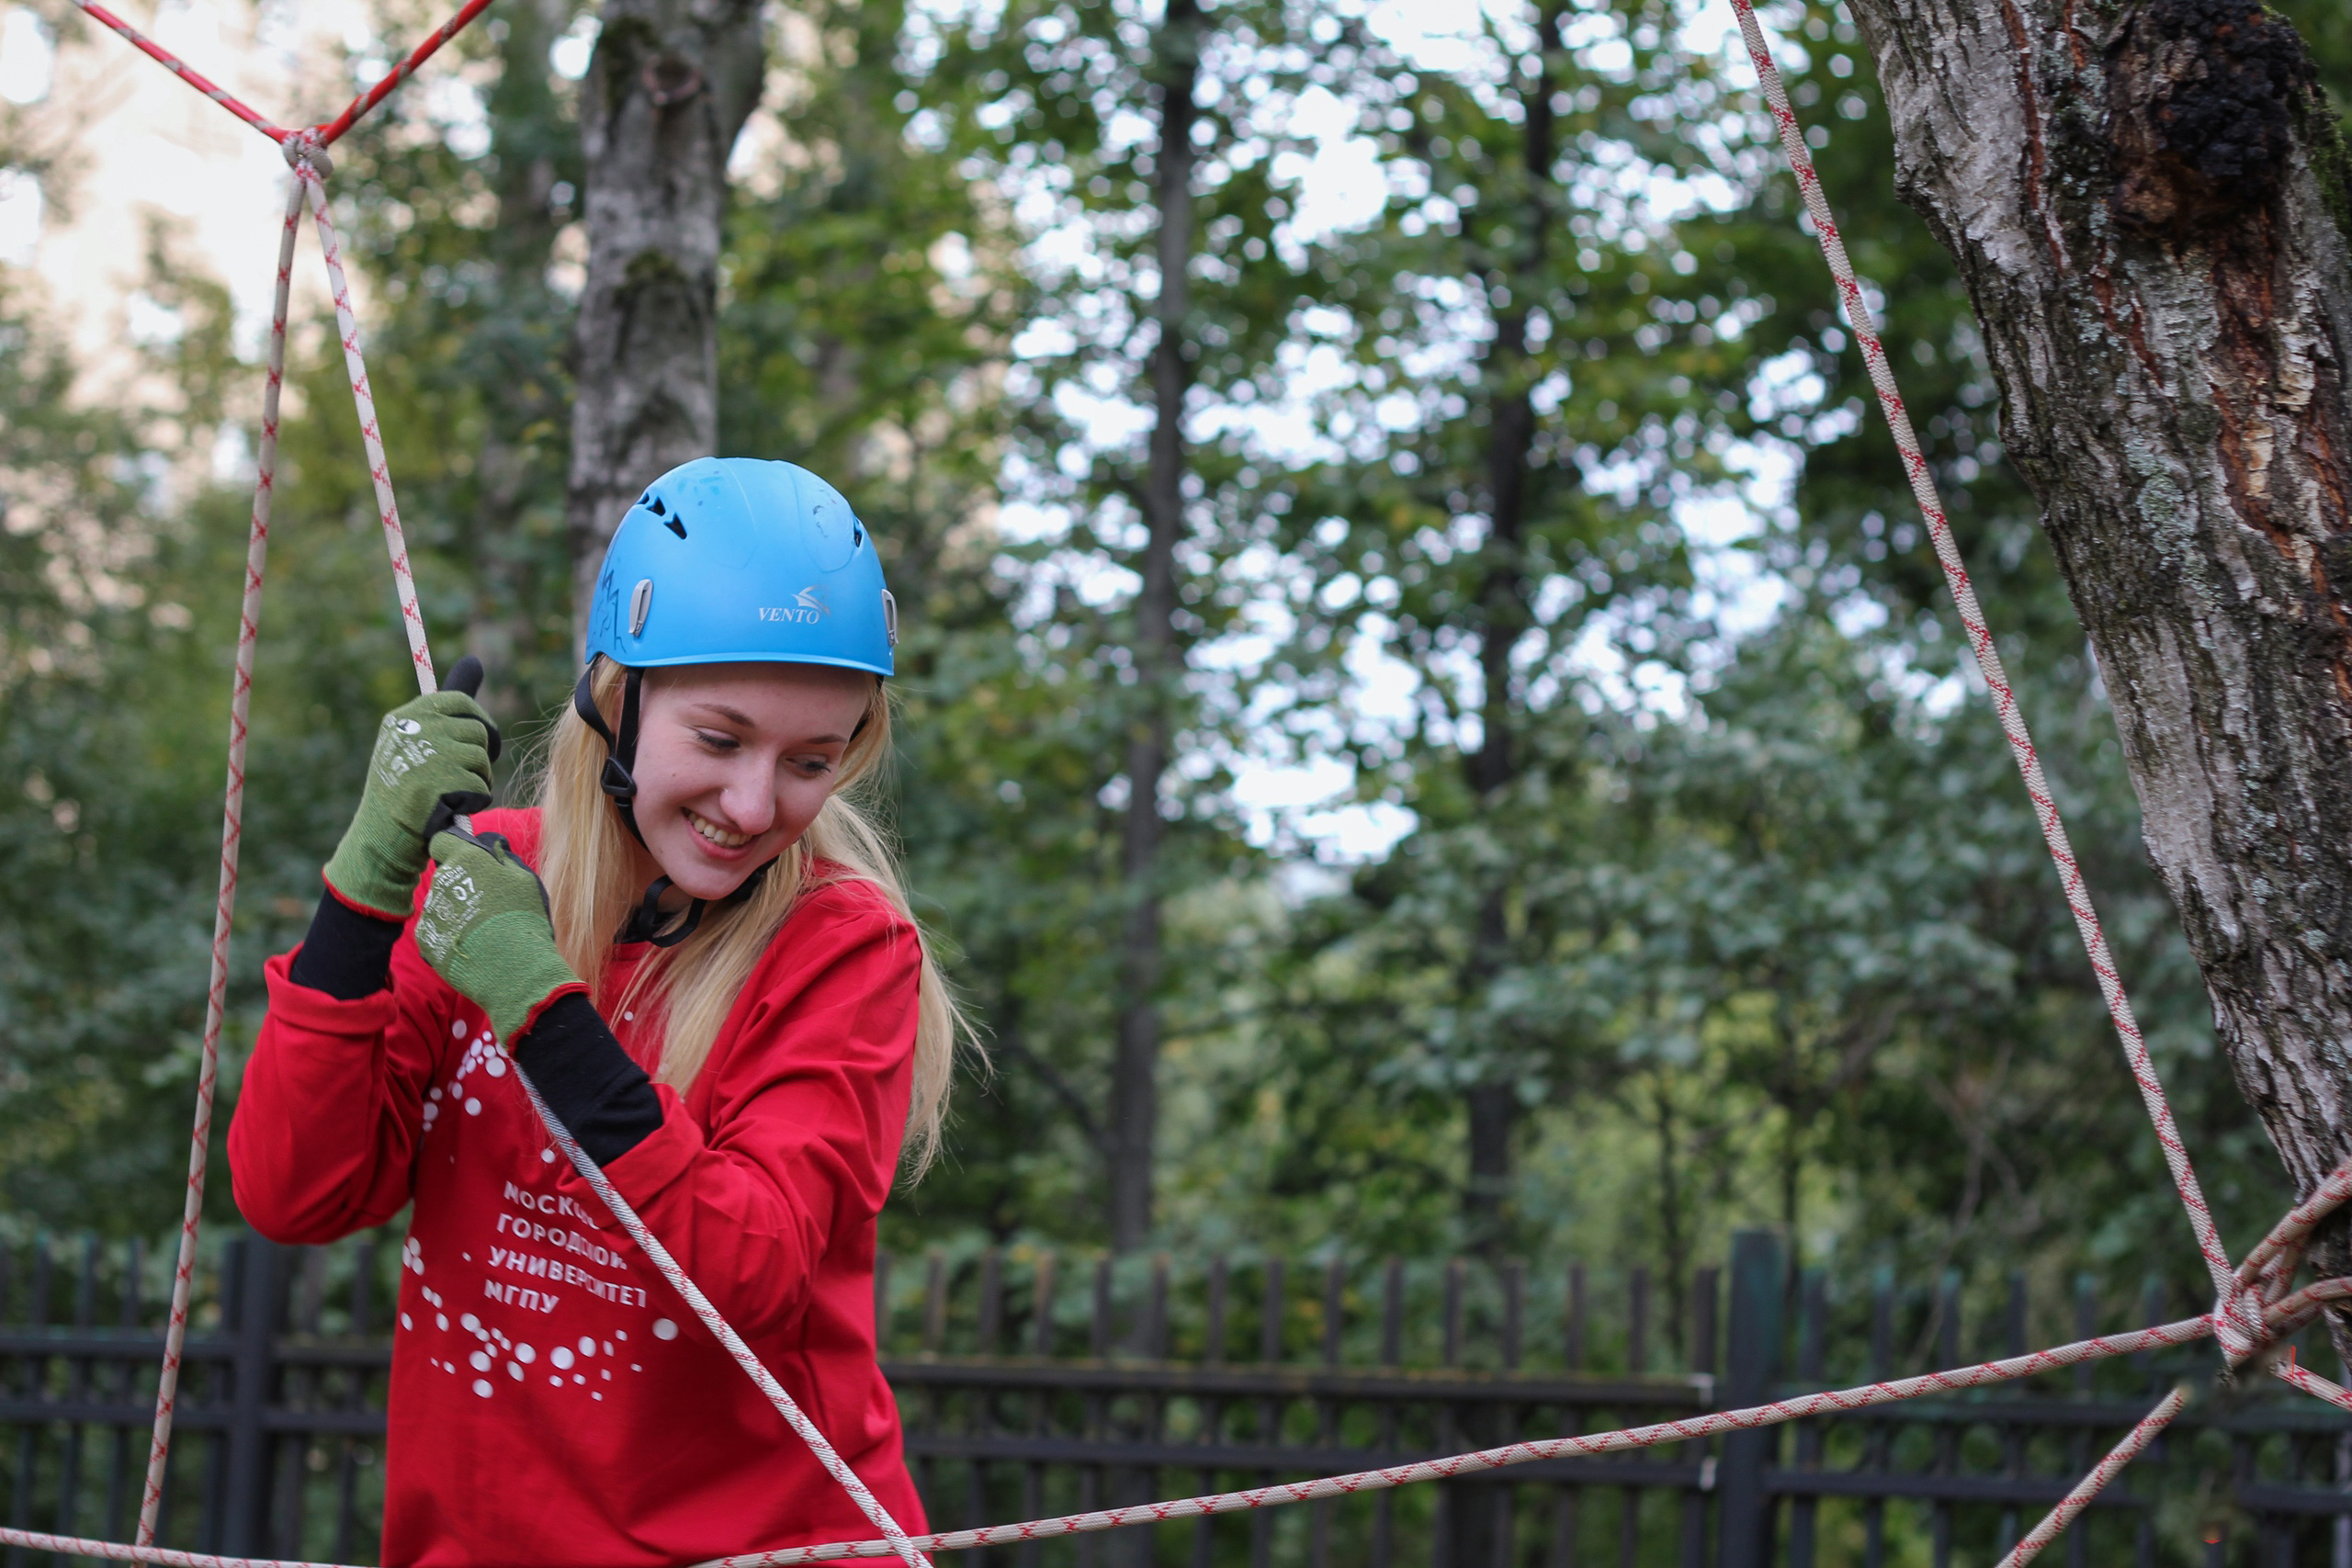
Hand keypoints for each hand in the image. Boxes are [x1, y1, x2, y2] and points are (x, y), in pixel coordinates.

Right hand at [322, 657, 500, 917]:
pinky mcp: (439, 783)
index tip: (478, 743)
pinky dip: (471, 802)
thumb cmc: (405, 789)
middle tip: (464, 777)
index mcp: (407, 717)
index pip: (460, 703)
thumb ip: (447, 705)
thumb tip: (475, 660)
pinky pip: (480, 786)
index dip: (477, 724)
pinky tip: (448, 809)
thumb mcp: (418, 741)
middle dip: (480, 757)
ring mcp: (426, 755)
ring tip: (449, 795)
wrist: (382, 839)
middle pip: (478, 731)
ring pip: (481, 760)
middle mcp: (415, 730)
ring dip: (476, 782)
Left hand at [415, 823, 581, 1044]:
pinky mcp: (424, 939)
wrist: (512, 968)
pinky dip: (447, 935)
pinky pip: (433, 929)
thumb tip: (493, 848)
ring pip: (440, 904)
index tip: (467, 862)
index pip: (442, 842)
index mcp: (465, 860)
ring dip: (454, 911)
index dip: (453, 849)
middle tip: (485, 905)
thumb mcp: (525, 881)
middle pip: (444, 876)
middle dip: (459, 885)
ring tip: (480, 931)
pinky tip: (469, 945)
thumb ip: (503, 860)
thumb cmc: (523, 919)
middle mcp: (441, 881)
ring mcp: (430, 911)